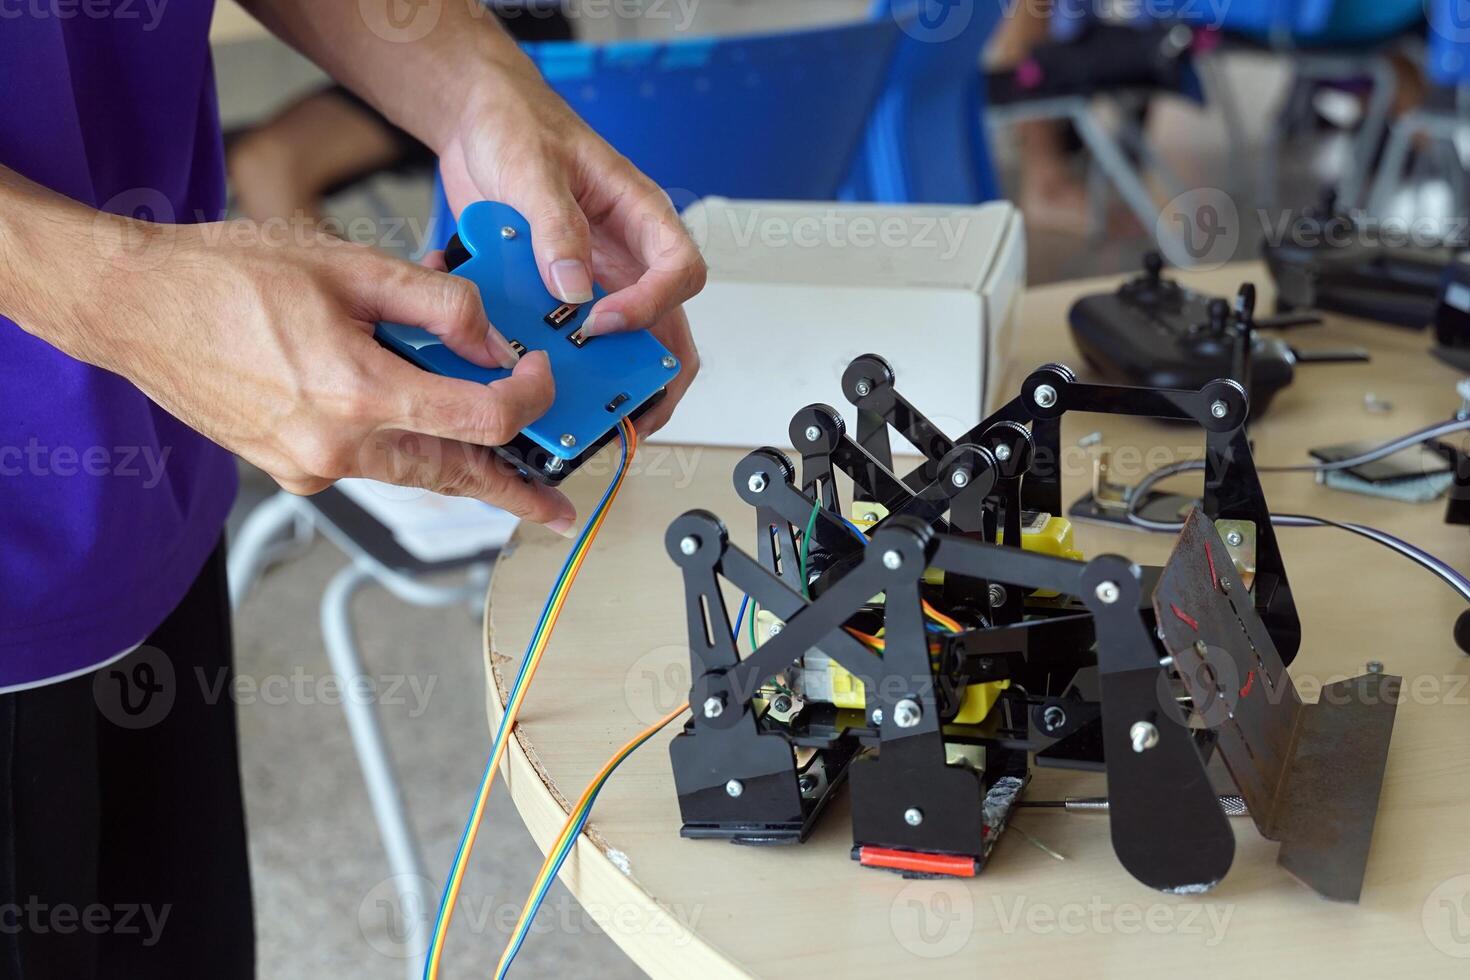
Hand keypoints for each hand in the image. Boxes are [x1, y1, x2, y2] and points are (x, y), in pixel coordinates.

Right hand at [81, 218, 577, 531]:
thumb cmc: (227, 276)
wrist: (134, 307)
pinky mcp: (290, 469)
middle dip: (512, 490)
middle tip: (555, 506)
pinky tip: (420, 420)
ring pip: (412, 473)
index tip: (541, 378)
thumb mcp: (350, 266)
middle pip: (454, 474)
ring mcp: (309, 467)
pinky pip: (368, 464)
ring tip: (513, 478)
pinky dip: (403, 446)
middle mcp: (335, 448)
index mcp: (358, 394)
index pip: (482, 422)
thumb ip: (438, 304)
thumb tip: (493, 341)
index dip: (529, 402)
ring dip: (462, 470)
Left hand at [436, 68, 703, 434]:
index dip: (651, 306)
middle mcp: (626, 256)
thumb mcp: (534, 166)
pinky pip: (569, 336)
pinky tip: (530, 373)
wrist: (478, 124)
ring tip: (584, 415)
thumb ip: (555, 225)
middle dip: (655, 377)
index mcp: (640, 216)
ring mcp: (596, 279)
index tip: (603, 322)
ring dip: (606, 379)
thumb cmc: (519, 124)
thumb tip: (573, 287)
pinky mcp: (559, 292)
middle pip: (668, 327)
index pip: (680, 271)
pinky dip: (554, 359)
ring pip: (625, 344)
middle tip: (629, 414)